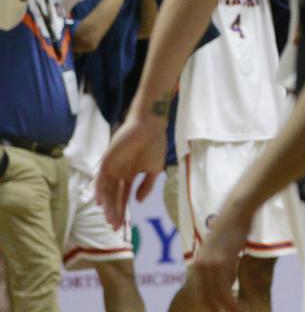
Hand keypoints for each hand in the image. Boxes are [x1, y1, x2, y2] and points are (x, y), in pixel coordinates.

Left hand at [95, 112, 167, 228]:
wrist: (150, 127)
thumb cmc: (154, 145)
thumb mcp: (155, 169)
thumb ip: (147, 186)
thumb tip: (138, 202)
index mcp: (130, 175)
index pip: (124, 197)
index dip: (122, 211)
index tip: (122, 226)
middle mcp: (119, 174)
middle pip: (114, 197)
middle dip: (115, 212)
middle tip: (114, 227)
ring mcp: (112, 168)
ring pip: (108, 191)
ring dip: (108, 205)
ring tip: (109, 219)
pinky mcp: (107, 161)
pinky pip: (101, 178)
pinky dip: (100, 190)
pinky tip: (101, 202)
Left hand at [187, 207, 250, 310]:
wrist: (237, 210)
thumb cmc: (233, 228)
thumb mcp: (221, 251)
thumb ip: (220, 267)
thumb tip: (227, 284)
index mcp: (197, 265)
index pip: (199, 295)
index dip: (210, 307)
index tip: (223, 311)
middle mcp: (199, 267)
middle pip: (205, 300)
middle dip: (219, 310)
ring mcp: (210, 265)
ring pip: (216, 297)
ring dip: (230, 308)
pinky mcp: (222, 261)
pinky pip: (226, 289)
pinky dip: (234, 301)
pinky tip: (244, 306)